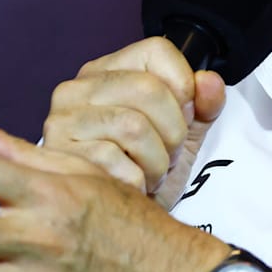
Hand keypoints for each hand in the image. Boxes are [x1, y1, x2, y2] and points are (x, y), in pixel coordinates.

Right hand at [41, 37, 225, 206]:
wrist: (115, 220)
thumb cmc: (145, 167)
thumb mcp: (183, 132)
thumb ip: (204, 104)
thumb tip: (210, 83)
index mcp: (107, 70)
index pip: (156, 50)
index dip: (184, 85)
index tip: (186, 115)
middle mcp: (77, 88)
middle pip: (149, 89)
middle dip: (173, 130)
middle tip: (168, 153)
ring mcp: (63, 122)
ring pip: (134, 127)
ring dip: (157, 161)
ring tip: (151, 172)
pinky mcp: (60, 159)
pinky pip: (116, 164)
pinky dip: (137, 182)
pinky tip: (132, 186)